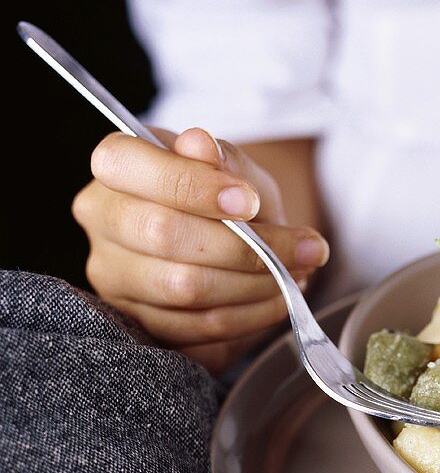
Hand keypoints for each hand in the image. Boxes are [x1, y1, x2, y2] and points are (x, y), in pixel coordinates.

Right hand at [74, 127, 328, 372]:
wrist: (238, 242)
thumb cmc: (232, 197)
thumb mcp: (238, 169)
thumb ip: (222, 158)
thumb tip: (199, 143)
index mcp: (114, 167)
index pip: (125, 165)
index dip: (191, 184)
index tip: (250, 202)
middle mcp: (102, 222)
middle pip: (161, 235)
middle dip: (243, 246)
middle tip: (303, 248)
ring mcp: (114, 279)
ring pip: (183, 288)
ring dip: (255, 285)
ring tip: (298, 272)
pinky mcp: (141, 324)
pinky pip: (198, 330)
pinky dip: (250, 317)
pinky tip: (278, 299)